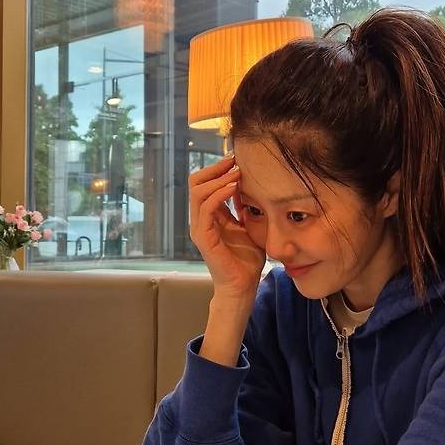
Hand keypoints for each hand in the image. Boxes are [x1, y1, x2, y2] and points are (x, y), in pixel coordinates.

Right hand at [189, 155, 265, 300]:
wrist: (243, 285)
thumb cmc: (247, 259)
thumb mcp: (249, 226)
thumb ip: (244, 207)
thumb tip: (248, 185)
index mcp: (209, 215)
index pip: (204, 183)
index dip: (218, 169)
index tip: (237, 159)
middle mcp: (200, 220)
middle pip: (196, 182)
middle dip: (215, 168)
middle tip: (235, 161)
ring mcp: (200, 228)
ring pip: (198, 192)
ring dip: (218, 178)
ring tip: (237, 173)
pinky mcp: (204, 238)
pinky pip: (206, 209)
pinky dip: (219, 194)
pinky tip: (234, 188)